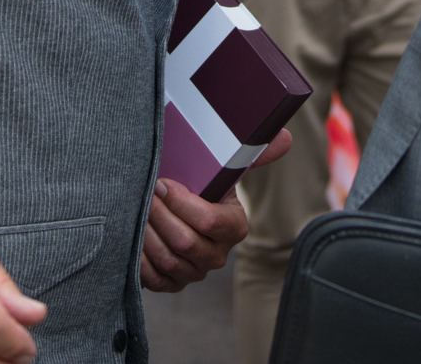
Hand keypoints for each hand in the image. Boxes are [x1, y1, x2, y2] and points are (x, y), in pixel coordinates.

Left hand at [140, 128, 292, 291]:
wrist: (180, 211)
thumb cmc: (201, 185)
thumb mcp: (224, 168)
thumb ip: (254, 152)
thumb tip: (286, 137)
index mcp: (234, 227)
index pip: (209, 222)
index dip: (182, 203)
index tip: (163, 183)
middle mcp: (218, 254)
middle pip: (185, 242)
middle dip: (160, 215)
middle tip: (145, 195)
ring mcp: (196, 272)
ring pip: (169, 260)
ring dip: (148, 235)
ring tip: (136, 212)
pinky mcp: (174, 284)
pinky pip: (156, 279)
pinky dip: (141, 260)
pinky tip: (134, 238)